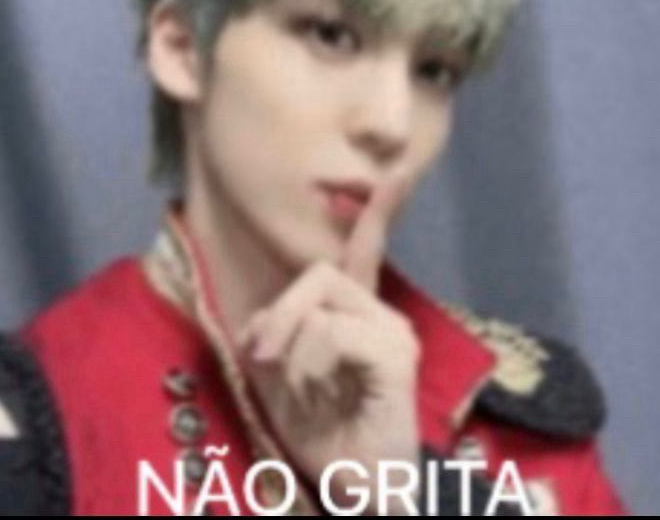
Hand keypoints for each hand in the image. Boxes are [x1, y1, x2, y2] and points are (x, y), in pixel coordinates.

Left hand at [236, 169, 421, 514]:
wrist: (356, 489)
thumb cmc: (323, 434)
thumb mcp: (282, 378)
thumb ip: (277, 336)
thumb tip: (264, 315)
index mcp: (357, 316)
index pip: (364, 253)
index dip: (376, 213)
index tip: (395, 171)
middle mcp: (381, 314)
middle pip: (319, 273)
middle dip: (280, 314)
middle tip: (266, 358)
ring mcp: (391, 332)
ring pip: (321, 302)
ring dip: (291, 350)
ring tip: (302, 391)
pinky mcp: (394, 354)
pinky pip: (332, 333)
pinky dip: (308, 364)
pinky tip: (320, 394)